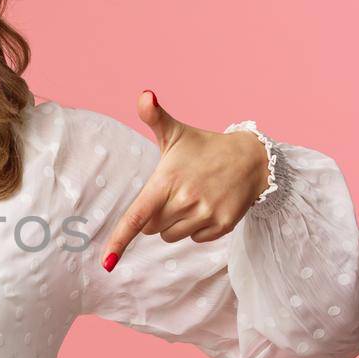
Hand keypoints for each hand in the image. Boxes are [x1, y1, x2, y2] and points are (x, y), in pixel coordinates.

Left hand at [98, 89, 270, 271]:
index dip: (119, 240)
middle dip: (155, 214)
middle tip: (174, 191)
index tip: (106, 262)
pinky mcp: (223, 226)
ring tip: (192, 197)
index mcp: (167, 180)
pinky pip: (194, 240)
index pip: (137, 216)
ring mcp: (206, 214)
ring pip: (170, 236)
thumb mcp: (177, 132)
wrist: (252, 159)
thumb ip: (154, 117)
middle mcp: (186, 200)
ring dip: (174, 223)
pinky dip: (196, 228)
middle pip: (151, 228)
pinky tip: (207, 206)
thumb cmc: (204, 148)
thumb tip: (144, 95)